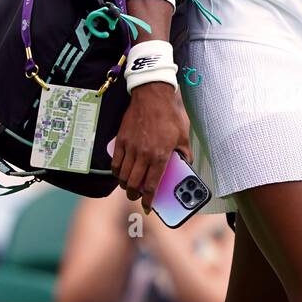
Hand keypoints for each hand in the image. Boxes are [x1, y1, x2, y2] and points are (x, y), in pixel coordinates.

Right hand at [111, 82, 192, 211]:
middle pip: (134, 184)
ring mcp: (130, 148)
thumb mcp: (183, 135)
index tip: (148, 206)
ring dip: (125, 186)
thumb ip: (184, 153)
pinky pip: (115, 163)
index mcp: (160, 156)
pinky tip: (120, 174)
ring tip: (129, 187)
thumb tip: (186, 165)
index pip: (151, 185)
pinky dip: (116, 172)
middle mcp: (143, 155)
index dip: (148, 200)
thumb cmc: (170, 114)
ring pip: (123, 176)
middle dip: (135, 196)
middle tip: (137, 197)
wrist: (152, 95)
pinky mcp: (121, 140)